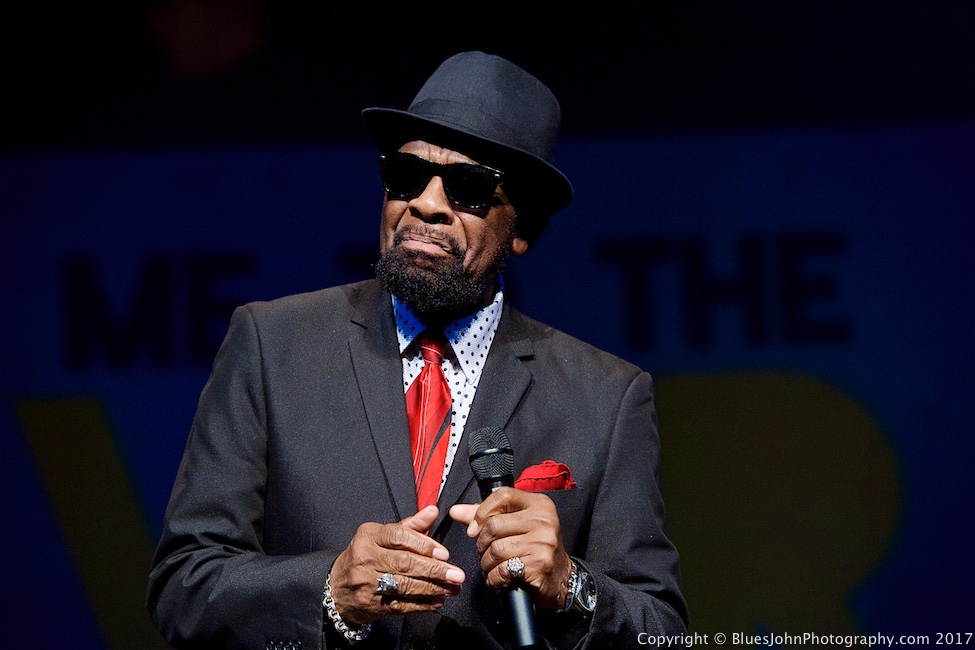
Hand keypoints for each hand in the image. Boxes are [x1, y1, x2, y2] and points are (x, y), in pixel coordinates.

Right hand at [328, 506, 465, 624]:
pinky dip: (422, 605)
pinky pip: (401, 606)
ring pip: (405, 586)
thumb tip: (433, 510)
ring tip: (453, 588)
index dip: (424, 545)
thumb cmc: (367, 555)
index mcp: (369, 536)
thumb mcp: (383, 535)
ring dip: (433, 589)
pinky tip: (438, 601)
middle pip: (405, 563)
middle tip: (457, 575)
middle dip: (435, 570)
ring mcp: (366, 583)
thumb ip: (411, 525)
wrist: (338, 587)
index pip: (399, 536)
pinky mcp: (370, 605)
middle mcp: (365, 558)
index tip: (445, 554)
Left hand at [449, 488, 571, 611]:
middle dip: (482, 543)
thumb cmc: (535, 548)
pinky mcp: (541, 564)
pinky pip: (503, 569)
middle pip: (494, 525)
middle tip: (485, 552)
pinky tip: (499, 578)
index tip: (474, 529)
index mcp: (538, 504)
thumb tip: (455, 511)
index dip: (482, 511)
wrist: (561, 577)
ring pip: (496, 549)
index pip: (503, 496)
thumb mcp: (515, 525)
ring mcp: (544, 542)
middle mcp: (544, 520)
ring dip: (486, 563)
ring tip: (491, 566)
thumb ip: (485, 516)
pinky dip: (494, 577)